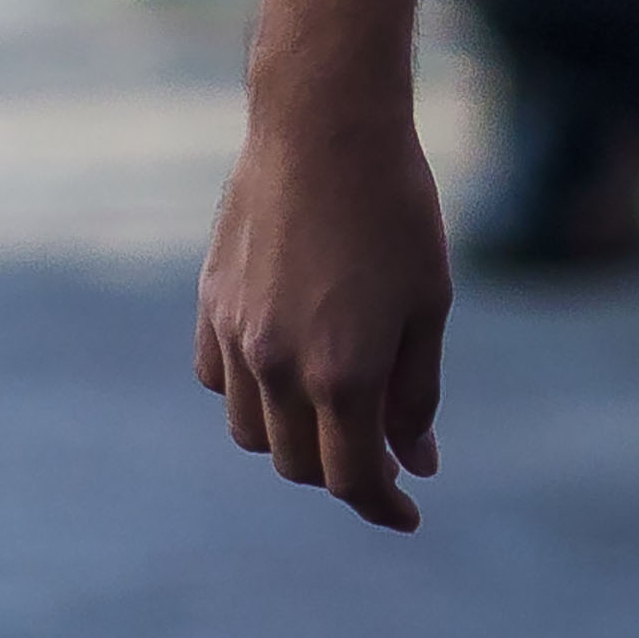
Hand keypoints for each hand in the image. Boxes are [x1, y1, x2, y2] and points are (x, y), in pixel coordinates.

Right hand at [193, 82, 456, 531]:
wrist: (325, 124)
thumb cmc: (395, 208)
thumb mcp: (428, 303)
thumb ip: (416, 392)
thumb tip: (413, 461)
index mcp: (344, 374)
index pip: (352, 479)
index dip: (381, 506)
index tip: (407, 513)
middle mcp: (280, 368)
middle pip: (299, 465)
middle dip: (342, 470)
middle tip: (380, 448)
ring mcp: (236, 337)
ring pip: (252, 432)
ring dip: (292, 437)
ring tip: (331, 404)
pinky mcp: (211, 304)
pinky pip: (217, 381)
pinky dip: (249, 394)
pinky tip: (283, 365)